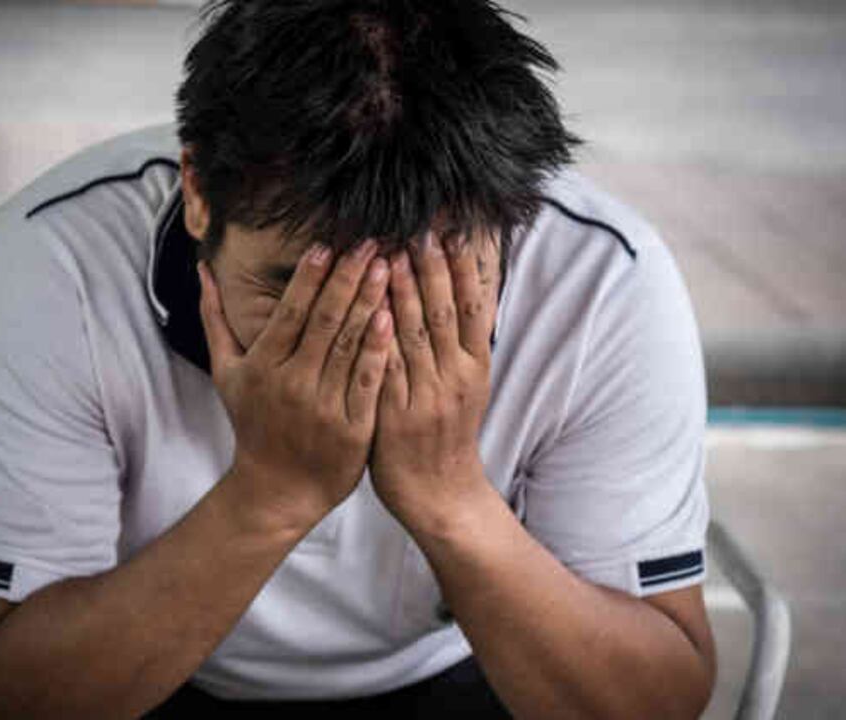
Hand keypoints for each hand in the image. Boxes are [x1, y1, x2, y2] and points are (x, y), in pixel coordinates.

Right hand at [197, 239, 393, 533]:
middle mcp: (292, 384)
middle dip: (347, 278)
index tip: (326, 244)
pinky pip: (368, 380)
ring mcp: (324, 406)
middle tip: (369, 242)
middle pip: (324, 322)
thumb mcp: (226, 374)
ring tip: (387, 267)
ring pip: (350, 345)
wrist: (278, 490)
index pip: (289, 313)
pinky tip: (392, 318)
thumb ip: (215, 319)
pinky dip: (380, 349)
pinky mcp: (353, 428)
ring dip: (369, 303)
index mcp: (263, 367)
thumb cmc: (253, 424)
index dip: (308, 279)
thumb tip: (203, 270)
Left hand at [370, 229, 500, 532]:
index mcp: (475, 365)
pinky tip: (369, 309)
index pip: (472, 305)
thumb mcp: (466, 385)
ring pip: (414, 335)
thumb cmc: (446, 433)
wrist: (440, 494)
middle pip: (443, 311)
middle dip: (431, 268)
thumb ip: (460, 342)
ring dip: (402, 292)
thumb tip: (461, 290)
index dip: (462, 267)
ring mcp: (427, 395)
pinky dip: (379, 336)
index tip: (452, 230)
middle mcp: (456, 376)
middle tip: (417, 228)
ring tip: (391, 253)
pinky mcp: (397, 414)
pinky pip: (386, 368)